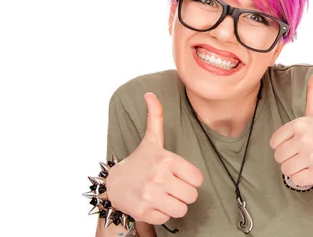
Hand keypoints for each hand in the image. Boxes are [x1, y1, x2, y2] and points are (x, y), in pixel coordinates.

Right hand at [105, 93, 203, 224]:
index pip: (198, 179)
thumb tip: (150, 94)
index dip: (191, 180)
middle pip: (192, 196)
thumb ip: (156, 117)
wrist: (114, 184)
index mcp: (167, 160)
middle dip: (184, 194)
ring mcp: (151, 196)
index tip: (180, 176)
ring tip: (165, 197)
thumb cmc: (140, 161)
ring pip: (182, 210)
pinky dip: (162, 215)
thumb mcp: (151, 139)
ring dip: (175, 206)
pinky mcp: (144, 212)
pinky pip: (167, 219)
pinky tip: (154, 204)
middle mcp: (159, 177)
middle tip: (172, 188)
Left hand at [269, 68, 312, 186]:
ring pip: (286, 170)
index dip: (284, 146)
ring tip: (308, 162)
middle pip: (279, 157)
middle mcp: (305, 138)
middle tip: (304, 155)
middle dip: (289, 159)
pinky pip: (296, 180)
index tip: (297, 144)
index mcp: (300, 124)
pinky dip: (303, 180)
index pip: (274, 143)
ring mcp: (312, 156)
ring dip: (295, 170)